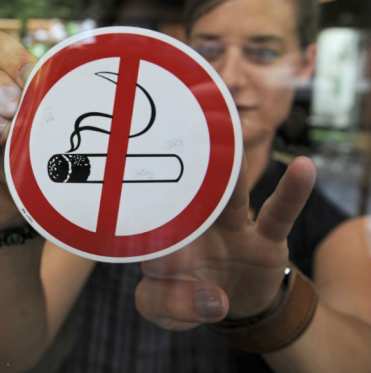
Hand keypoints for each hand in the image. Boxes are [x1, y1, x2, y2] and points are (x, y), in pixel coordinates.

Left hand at [135, 156, 315, 329]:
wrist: (233, 301)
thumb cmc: (188, 296)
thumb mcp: (169, 312)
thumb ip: (174, 309)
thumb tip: (215, 301)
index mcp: (162, 242)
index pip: (149, 235)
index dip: (149, 239)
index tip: (153, 252)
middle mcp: (193, 227)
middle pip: (186, 198)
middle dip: (182, 178)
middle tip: (179, 145)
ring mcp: (230, 229)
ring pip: (228, 197)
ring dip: (232, 173)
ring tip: (234, 140)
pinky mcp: (263, 238)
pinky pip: (278, 213)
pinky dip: (291, 192)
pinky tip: (303, 167)